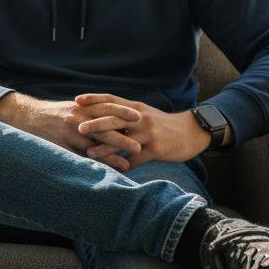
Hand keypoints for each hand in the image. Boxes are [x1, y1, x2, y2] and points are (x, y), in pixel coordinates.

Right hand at [0, 92, 140, 171]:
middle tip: (140, 146)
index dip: (123, 111)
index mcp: (81, 107)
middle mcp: (76, 118)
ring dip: (112, 155)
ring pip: (94, 145)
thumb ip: (90, 111)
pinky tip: (104, 173)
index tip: (140, 117)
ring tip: (127, 164)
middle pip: (104, 127)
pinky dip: (93, 165)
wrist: (26, 116)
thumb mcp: (72, 108)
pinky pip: (79, 158)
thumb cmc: (53, 113)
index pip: (106, 106)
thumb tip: (113, 118)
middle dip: (123, 136)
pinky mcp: (61, 146)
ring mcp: (69, 133)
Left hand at [73, 93, 209, 169]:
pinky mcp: (156, 148)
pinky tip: (113, 170)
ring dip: (105, 148)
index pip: (111, 99)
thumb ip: (124, 114)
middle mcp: (140, 118)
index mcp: (135, 108)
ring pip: (123, 140)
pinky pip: (137, 158)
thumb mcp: (144, 114)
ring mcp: (149, 133)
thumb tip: (101, 115)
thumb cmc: (162, 124)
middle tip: (78, 127)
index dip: (94, 99)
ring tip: (89, 153)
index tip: (76, 100)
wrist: (191, 132)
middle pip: (114, 118)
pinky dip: (124, 165)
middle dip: (95, 123)